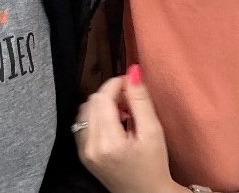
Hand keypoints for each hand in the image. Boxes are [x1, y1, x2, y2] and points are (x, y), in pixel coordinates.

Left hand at [74, 64, 180, 192]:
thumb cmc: (154, 166)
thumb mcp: (153, 131)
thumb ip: (141, 100)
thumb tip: (133, 71)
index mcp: (108, 142)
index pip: (102, 98)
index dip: (116, 83)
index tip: (131, 83)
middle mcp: (91, 147)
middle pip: (92, 102)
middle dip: (111, 94)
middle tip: (131, 101)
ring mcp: (84, 152)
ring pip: (86, 110)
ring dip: (103, 104)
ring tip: (123, 113)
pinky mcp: (84, 154)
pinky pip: (84, 123)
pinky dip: (98, 117)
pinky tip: (114, 124)